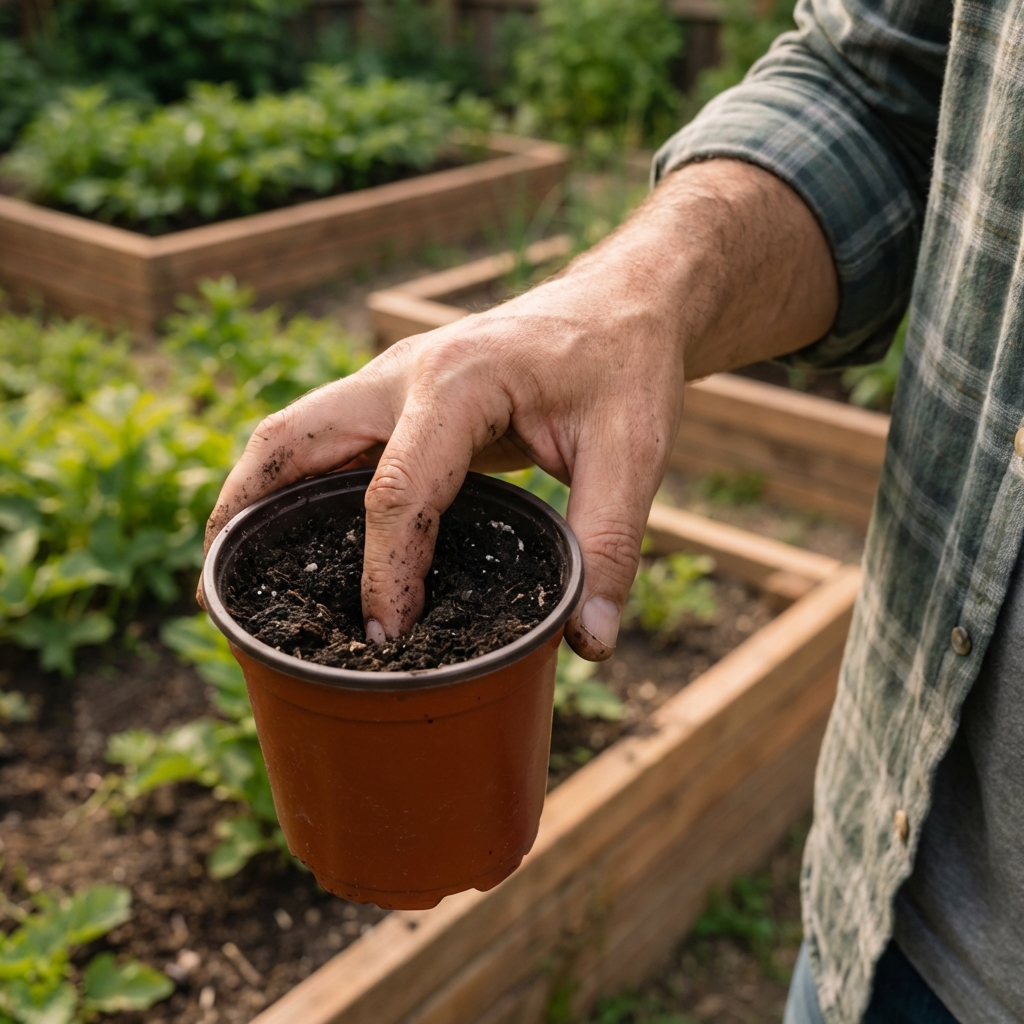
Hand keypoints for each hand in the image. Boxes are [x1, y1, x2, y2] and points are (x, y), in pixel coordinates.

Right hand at [201, 159, 837, 658]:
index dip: (385, 572)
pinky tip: (298, 538)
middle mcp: (402, 373)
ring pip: (293, 433)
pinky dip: (294, 486)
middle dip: (248, 515)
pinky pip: (325, 439)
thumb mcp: (634, 452)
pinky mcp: (397, 395)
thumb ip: (609, 543)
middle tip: (230, 600)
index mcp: (456, 382)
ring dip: (255, 497)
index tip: (388, 636)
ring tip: (236, 575)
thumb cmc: (624, 366)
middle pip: (293, 440)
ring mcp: (391, 378)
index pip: (396, 490)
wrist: (622, 303)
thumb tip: (589, 642)